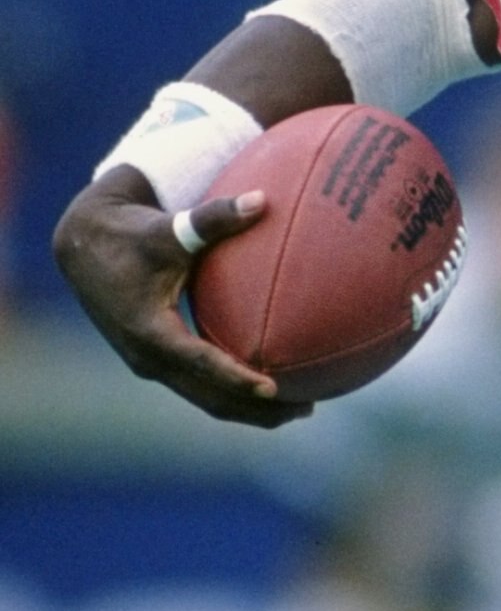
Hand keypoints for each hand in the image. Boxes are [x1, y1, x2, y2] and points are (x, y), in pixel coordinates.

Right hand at [50, 173, 314, 425]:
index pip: (200, 364)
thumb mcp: (169, 228)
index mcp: (149, 331)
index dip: (236, 380)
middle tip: (308, 409)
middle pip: (209, 398)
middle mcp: (148, 357)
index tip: (275, 389)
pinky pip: (200, 386)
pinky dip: (233, 391)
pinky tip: (273, 387)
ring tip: (302, 408)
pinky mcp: (156, 360)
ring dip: (250, 410)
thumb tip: (262, 200)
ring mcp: (150, 363)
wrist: (84, 246)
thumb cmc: (130, 233)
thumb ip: (215, 218)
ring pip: (205, 399)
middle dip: (257, 411)